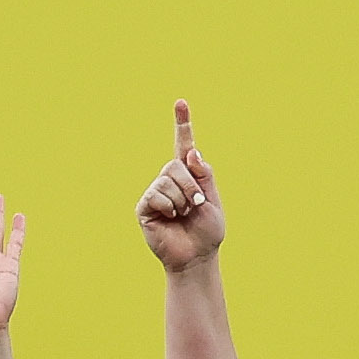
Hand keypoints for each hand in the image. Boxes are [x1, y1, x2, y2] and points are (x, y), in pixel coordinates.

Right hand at [135, 98, 222, 272]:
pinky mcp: (145, 207)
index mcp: (188, 175)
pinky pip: (156, 195)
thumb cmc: (206, 231)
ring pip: (167, 181)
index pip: (183, 145)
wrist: (197, 256)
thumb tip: (191, 153)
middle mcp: (169, 180)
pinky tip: (170, 219)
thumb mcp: (213, 199)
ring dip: (182, 200)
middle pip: (176, 165)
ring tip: (183, 215)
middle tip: (196, 205)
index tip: (181, 102)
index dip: (182, 124)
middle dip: (191, 186)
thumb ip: (205, 174)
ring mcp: (155, 192)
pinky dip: (169, 207)